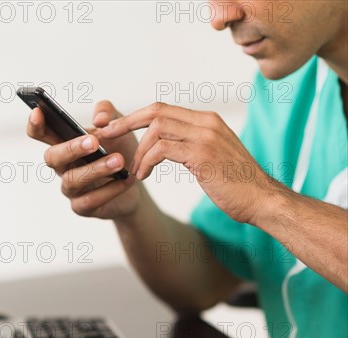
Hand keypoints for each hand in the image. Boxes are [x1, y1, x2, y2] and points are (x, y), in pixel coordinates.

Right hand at [26, 101, 142, 219]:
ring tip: (119, 161)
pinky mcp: (82, 207)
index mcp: (64, 143)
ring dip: (96, 169)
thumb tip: (99, 119)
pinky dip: (110, 190)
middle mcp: (63, 166)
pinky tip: (126, 180)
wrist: (137, 181)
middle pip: (52, 157)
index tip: (38, 112)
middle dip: (71, 148)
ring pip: (72, 179)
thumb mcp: (118, 126)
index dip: (35, 124)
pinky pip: (91, 200)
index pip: (41, 133)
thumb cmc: (121, 150)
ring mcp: (70, 188)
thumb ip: (108, 113)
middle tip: (95, 142)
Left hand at [100, 102, 273, 224]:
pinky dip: (146, 162)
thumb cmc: (236, 185)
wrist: (260, 200)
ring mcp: (205, 136)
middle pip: (156, 111)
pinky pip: (162, 149)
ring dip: (138, 151)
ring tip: (134, 171)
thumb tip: (167, 146)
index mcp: (208, 120)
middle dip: (126, 124)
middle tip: (106, 137)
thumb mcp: (213, 157)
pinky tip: (144, 176)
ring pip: (156, 128)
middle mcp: (206, 122)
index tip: (115, 128)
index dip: (136, 117)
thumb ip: (192, 145)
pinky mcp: (202, 153)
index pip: (164, 108)